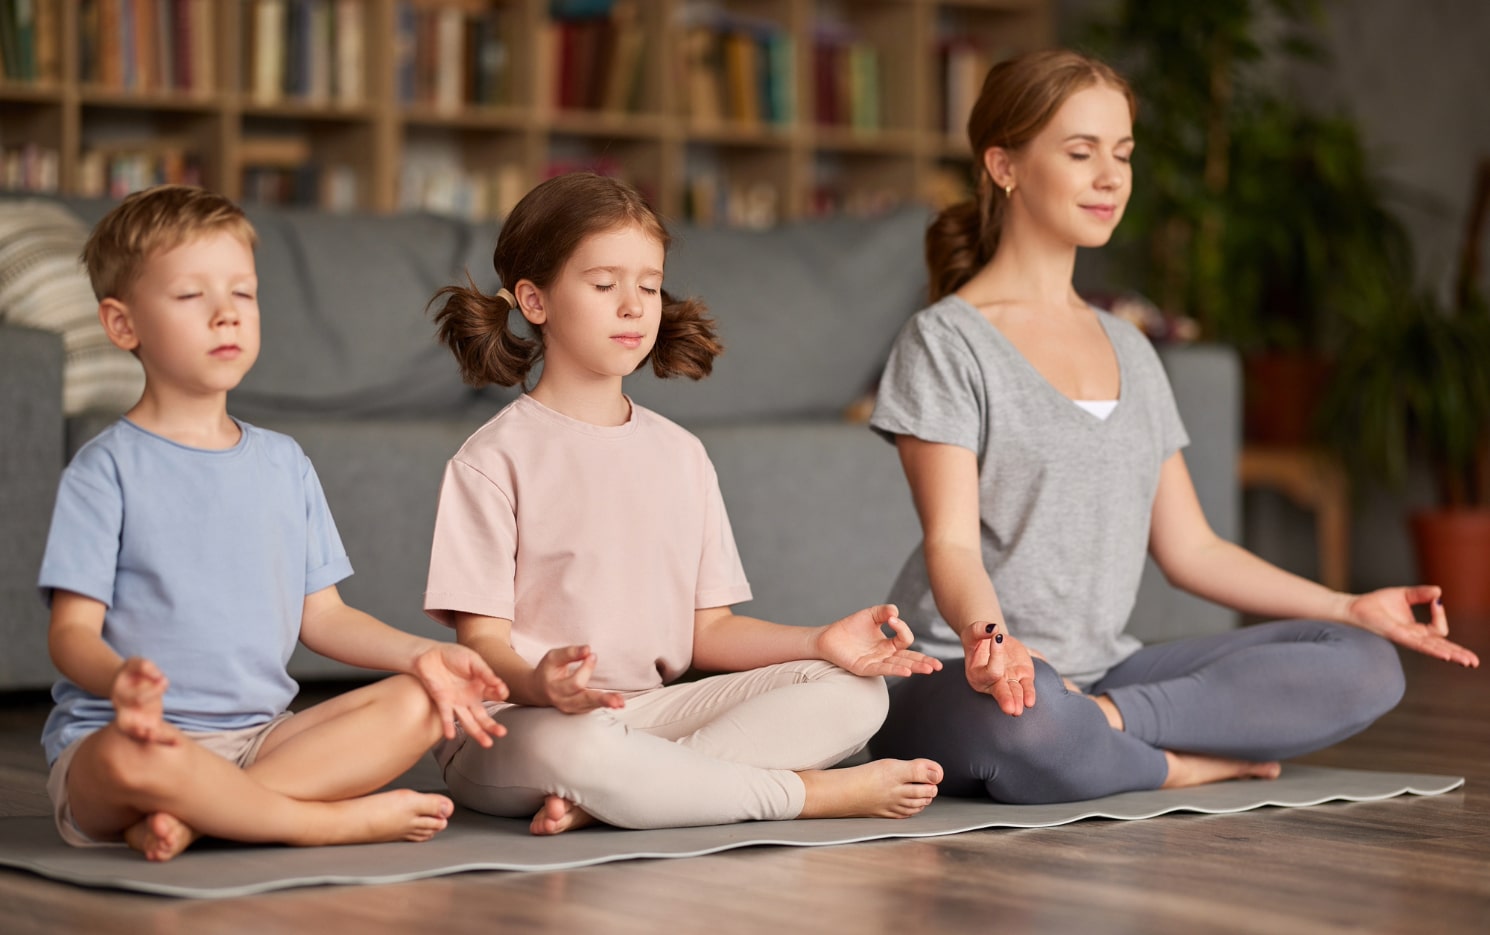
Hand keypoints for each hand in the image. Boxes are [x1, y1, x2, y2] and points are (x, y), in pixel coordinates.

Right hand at [111, 657, 177, 745]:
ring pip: (138, 736)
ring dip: (149, 739)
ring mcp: (135, 721)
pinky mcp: (148, 724)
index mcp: (119, 697)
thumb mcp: (135, 663)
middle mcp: (124, 713)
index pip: (135, 699)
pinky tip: (177, 743)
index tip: (164, 681)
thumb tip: (158, 676)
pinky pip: (155, 735)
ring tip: (159, 739)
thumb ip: (145, 666)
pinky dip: (165, 740)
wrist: (129, 682)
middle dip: (135, 730)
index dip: (151, 691)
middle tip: (148, 732)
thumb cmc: (132, 672)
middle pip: (126, 726)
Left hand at [410, 643, 511, 745]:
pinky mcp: (442, 702)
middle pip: (483, 716)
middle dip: (492, 726)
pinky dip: (448, 726)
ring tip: (487, 743)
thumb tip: (499, 683)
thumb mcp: (473, 660)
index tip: (502, 692)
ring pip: (468, 721)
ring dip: (477, 732)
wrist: (430, 654)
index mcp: (481, 686)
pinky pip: (446, 716)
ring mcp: (457, 702)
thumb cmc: (453, 655)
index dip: (500, 694)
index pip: (495, 695)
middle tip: (502, 733)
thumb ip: (485, 672)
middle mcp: (470, 697)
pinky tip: (451, 735)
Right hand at [532, 645, 625, 713]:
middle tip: (618, 701)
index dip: (586, 668)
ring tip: (621, 702)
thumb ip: (570, 653)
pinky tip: (618, 703)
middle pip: (584, 700)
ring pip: (590, 706)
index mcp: (555, 688)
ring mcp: (571, 708)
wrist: (538, 690)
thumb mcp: (553, 657)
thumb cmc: (548, 670)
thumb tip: (588, 649)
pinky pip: (593, 707)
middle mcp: (563, 701)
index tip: (592, 655)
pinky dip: (605, 705)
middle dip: (602, 700)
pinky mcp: (579, 710)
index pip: (574, 682)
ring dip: (607, 703)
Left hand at [814, 604, 942, 677]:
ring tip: (930, 669)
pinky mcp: (865, 668)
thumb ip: (884, 611)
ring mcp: (876, 663)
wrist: (829, 636)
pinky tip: (906, 671)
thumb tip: (896, 612)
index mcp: (889, 645)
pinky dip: (895, 670)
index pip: (904, 640)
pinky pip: (882, 670)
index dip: (902, 629)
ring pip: (899, 666)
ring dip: (914, 667)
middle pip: (909, 659)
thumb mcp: (870, 615)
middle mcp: (885, 656)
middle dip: (924, 662)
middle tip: (938, 666)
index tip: (891, 619)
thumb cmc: (850, 627)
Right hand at [963, 622, 1037, 714]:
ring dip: (1018, 700)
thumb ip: (979, 629)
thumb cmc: (978, 640)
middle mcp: (992, 682)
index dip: (995, 654)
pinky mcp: (1022, 677)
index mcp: (977, 674)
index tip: (997, 637)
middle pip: (1000, 691)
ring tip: (1018, 710)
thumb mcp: (973, 632)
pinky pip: (1026, 687)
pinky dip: (1029, 694)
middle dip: (1006, 699)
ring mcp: (1008, 681)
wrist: (992, 641)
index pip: (990, 669)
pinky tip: (1030, 702)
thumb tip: (993, 629)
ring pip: (1014, 692)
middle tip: (1009, 708)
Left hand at [1346, 587, 1479, 667]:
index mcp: (1417, 630)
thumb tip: (1439, 593)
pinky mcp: (1397, 636)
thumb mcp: (1404, 595)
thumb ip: (1422, 594)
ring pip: (1434, 649)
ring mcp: (1406, 639)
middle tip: (1474, 662)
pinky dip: (1433, 649)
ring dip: (1451, 654)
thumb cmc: (1376, 603)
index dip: (1441, 614)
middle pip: (1442, 648)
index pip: (1439, 630)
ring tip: (1466, 662)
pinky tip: (1444, 655)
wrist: (1354, 607)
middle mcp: (1414, 638)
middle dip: (1459, 654)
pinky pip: (1419, 645)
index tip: (1435, 599)